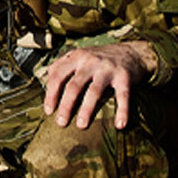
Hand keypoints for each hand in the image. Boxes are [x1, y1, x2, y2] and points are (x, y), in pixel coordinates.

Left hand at [42, 41, 156, 129]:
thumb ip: (63, 65)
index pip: (57, 76)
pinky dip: (122, 111)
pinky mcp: (124, 76)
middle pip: (73, 85)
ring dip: (86, 110)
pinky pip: (122, 96)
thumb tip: (45, 79)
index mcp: (76, 57)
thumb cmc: (101, 58)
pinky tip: (119, 125)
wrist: (132, 52)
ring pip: (94, 91)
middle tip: (60, 123)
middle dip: (65, 106)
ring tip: (81, 125)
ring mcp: (107, 68)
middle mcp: (90, 61)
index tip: (48, 111)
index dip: (51, 94)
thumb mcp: (80, 55)